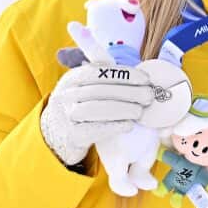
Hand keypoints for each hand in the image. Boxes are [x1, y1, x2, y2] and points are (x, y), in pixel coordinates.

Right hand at [40, 62, 154, 164]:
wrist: (58, 135)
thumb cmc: (81, 106)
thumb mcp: (86, 86)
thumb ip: (105, 74)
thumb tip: (139, 73)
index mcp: (71, 78)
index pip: (99, 72)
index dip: (125, 74)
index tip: (146, 79)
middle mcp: (65, 96)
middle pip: (100, 91)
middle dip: (130, 92)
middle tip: (148, 96)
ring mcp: (65, 116)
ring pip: (96, 109)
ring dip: (123, 109)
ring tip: (139, 111)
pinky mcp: (71, 136)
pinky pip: (94, 130)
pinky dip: (115, 126)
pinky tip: (129, 125)